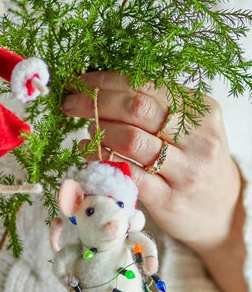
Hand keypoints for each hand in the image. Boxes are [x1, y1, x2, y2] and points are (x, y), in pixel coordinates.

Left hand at [62, 71, 239, 249]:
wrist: (221, 209)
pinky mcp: (170, 198)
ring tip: (87, 131)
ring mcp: (185, 169)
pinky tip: (88, 153)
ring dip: (99, 131)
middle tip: (70, 104)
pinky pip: (128, 174)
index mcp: (200, 109)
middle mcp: (197, 136)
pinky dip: (101, 159)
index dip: (106, 82)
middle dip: (95, 102)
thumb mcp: (186, 126)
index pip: (145, 85)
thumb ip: (153, 108)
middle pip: (136, 108)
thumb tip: (99, 89)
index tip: (79, 82)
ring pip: (130, 139)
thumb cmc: (193, 160)